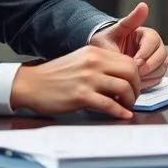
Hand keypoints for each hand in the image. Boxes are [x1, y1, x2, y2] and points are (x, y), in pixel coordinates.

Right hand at [10, 45, 140, 118]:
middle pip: (131, 72)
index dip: (136, 76)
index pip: (128, 61)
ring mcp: (88, 79)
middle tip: (133, 98)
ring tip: (127, 107)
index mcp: (94, 52)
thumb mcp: (80, 61)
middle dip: (137, 87)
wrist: (31, 84)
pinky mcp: (82, 96)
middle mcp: (94, 62)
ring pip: (123, 88)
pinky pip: (109, 104)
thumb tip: (121, 78)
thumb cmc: (54, 76)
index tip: (133, 86)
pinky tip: (122, 115)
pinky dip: (120, 112)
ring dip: (130, 100)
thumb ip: (100, 65)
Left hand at [90, 2, 167, 89]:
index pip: (153, 41)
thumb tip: (144, 6)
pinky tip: (134, 82)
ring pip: (162, 67)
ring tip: (131, 77)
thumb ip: (129, 21)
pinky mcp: (153, 71)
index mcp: (146, 34)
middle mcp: (154, 46)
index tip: (134, 62)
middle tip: (134, 73)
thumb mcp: (114, 31)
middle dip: (148, 66)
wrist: (100, 59)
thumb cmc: (106, 43)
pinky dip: (148, 82)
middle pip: (162, 55)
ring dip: (148, 75)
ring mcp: (155, 59)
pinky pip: (158, 78)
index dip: (145, 53)